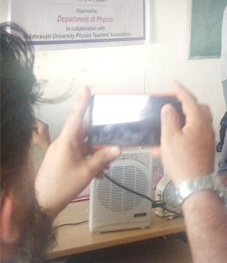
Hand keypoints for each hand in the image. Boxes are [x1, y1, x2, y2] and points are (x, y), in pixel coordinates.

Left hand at [35, 87, 120, 218]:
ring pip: (83, 145)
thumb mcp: (86, 171)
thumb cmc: (62, 185)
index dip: (83, 102)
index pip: (76, 116)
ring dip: (96, 152)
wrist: (42, 204)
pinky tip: (100, 172)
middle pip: (84, 131)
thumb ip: (103, 158)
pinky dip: (90, 160)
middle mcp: (63, 143)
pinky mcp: (61, 161)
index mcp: (67, 141)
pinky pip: (79, 155)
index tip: (87, 88)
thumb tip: (118, 148)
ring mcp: (61, 152)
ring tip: (107, 162)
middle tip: (112, 132)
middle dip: (99, 134)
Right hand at [159, 81, 214, 185]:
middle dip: (185, 105)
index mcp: (198, 121)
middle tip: (173, 104)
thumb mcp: (169, 139)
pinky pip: (193, 137)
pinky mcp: (205, 149)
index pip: (190, 100)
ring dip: (181, 123)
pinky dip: (182, 137)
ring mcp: (207, 139)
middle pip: (198, 110)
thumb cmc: (183, 163)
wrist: (195, 185)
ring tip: (166, 129)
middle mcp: (206, 128)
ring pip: (195, 124)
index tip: (174, 84)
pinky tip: (167, 149)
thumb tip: (169, 108)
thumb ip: (169, 120)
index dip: (181, 91)